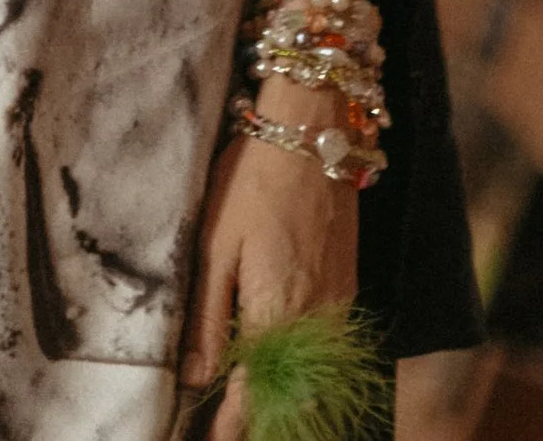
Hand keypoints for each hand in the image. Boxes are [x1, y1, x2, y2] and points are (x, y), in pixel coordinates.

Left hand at [178, 123, 358, 438]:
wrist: (313, 133)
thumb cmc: (254, 180)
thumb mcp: (216, 244)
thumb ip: (207, 314)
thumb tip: (196, 376)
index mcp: (276, 314)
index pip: (254, 396)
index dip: (231, 426)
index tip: (211, 439)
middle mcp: (314, 321)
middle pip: (289, 396)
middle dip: (258, 418)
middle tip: (224, 428)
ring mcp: (336, 306)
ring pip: (311, 377)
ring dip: (282, 397)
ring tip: (246, 409)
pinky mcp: (347, 289)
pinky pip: (326, 348)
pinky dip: (304, 369)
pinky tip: (281, 368)